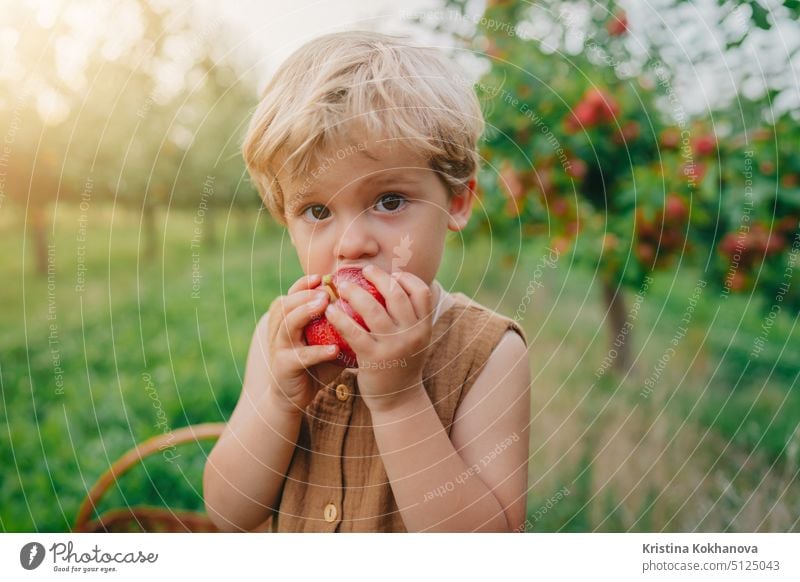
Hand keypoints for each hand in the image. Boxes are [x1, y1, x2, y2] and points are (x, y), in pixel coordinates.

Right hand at [266, 274, 340, 414]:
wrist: (294, 396)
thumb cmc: (315, 364)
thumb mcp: (325, 340)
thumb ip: (339, 325)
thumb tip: (370, 306)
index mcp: (287, 319)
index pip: (291, 294)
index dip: (303, 284)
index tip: (322, 277)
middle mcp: (279, 330)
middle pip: (285, 304)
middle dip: (305, 295)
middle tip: (326, 292)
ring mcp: (279, 348)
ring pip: (287, 325)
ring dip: (305, 314)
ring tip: (325, 307)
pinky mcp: (284, 367)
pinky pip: (300, 357)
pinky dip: (317, 352)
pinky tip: (334, 349)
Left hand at [323, 265, 433, 411]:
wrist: (398, 400)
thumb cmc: (402, 364)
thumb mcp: (415, 340)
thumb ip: (411, 318)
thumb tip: (399, 286)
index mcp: (425, 327)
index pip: (422, 292)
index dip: (407, 278)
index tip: (393, 274)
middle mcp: (413, 334)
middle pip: (396, 294)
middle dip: (378, 277)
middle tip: (363, 270)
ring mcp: (394, 346)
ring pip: (373, 308)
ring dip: (355, 292)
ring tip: (342, 286)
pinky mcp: (374, 358)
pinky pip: (354, 331)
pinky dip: (340, 317)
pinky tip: (330, 310)